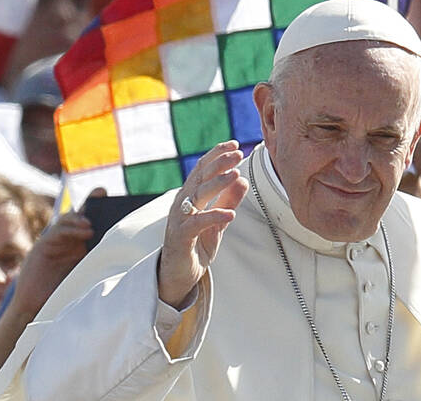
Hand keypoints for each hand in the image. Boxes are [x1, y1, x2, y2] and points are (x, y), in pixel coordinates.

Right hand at [8, 189, 104, 318]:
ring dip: (79, 218)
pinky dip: (70, 229)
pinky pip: (57, 232)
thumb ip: (102, 263)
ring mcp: (57, 241)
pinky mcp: (44, 246)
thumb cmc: (66, 295)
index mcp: (83, 245)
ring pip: (68, 220)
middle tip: (102, 192)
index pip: (95, 221)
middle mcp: (70, 240)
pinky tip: (84, 231)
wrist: (39, 308)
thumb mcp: (90, 276)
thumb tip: (127, 254)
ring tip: (91, 224)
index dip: (102, 208)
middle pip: (82, 215)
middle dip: (92, 201)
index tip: (116, 199)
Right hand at [158, 140, 248, 307]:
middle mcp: (182, 203)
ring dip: (217, 184)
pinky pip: (197, 223)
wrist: (177, 275)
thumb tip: (243, 179)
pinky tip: (230, 214)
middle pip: (200, 177)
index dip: (217, 155)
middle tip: (238, 154)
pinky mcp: (181, 238)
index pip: (202, 169)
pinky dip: (214, 216)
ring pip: (198, 196)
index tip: (234, 145)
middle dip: (219, 164)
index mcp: (189, 196)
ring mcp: (179, 220)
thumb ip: (228, 201)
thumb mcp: (218, 222)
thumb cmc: (196, 245)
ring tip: (235, 175)